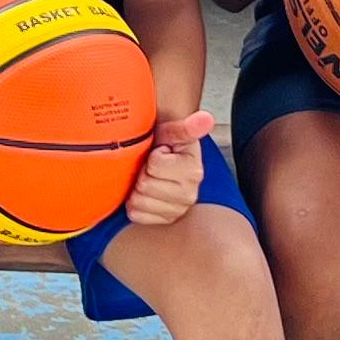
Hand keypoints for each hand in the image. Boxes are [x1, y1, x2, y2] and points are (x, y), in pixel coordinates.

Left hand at [120, 111, 216, 228]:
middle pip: (144, 185)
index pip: (154, 165)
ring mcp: (177, 210)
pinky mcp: (164, 220)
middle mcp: (189, 195)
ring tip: (149, 178)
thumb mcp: (175, 131)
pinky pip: (136, 215)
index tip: (159, 152)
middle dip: (142, 172)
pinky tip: (145, 193)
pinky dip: (134, 204)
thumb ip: (189, 126)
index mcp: (193, 172)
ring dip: (136, 188)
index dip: (151, 156)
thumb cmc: (168, 143)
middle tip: (150, 166)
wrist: (166, 156)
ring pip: (139, 202)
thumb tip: (206, 118)